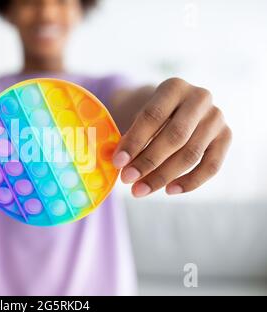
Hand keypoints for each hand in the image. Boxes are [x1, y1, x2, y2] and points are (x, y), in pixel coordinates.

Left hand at [113, 78, 231, 196]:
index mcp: (174, 87)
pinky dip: (191, 182)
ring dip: (163, 176)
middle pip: (175, 136)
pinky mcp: (226, 136)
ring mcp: (216, 117)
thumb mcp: (137, 117)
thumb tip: (119, 164)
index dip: (134, 141)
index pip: (152, 116)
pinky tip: (169, 190)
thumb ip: (129, 136)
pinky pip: (212, 166)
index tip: (117, 163)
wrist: (177, 109)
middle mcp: (200, 98)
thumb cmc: (151, 116)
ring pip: (191, 154)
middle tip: (127, 179)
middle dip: (148, 162)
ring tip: (140, 190)